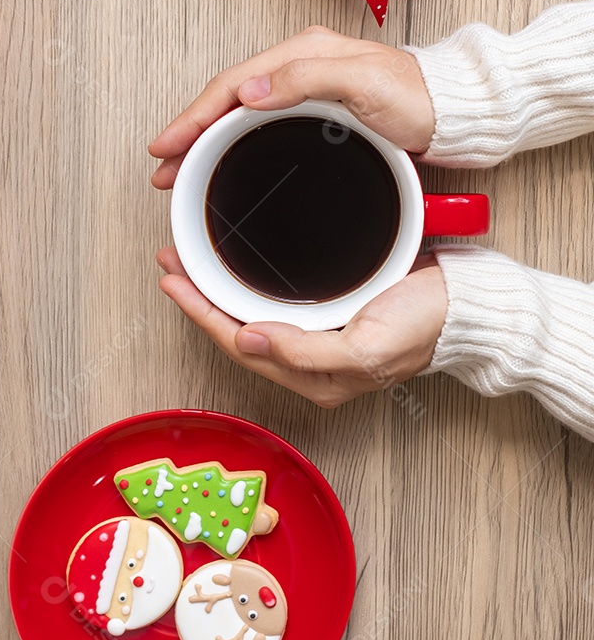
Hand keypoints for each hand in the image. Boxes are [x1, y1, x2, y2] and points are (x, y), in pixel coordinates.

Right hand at [149, 25, 434, 187]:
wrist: (452, 112)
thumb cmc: (417, 97)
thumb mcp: (362, 83)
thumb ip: (305, 78)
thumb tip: (247, 92)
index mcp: (302, 53)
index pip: (232, 84)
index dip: (195, 115)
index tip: (168, 144)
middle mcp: (299, 67)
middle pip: (228, 99)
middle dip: (190, 131)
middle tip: (164, 166)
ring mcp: (306, 90)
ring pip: (240, 114)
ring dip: (207, 139)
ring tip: (182, 169)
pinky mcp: (316, 112)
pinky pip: (260, 124)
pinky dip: (233, 142)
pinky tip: (224, 159)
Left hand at [157, 248, 447, 407]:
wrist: (468, 304)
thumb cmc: (427, 327)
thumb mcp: (368, 347)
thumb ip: (305, 352)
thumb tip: (247, 339)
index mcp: (314, 377)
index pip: (239, 346)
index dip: (202, 315)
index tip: (174, 282)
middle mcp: (310, 362)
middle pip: (237, 332)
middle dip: (200, 300)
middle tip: (172, 263)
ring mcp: (320, 338)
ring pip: (252, 317)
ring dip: (219, 291)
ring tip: (191, 262)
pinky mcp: (331, 313)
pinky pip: (274, 302)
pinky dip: (247, 284)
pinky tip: (237, 268)